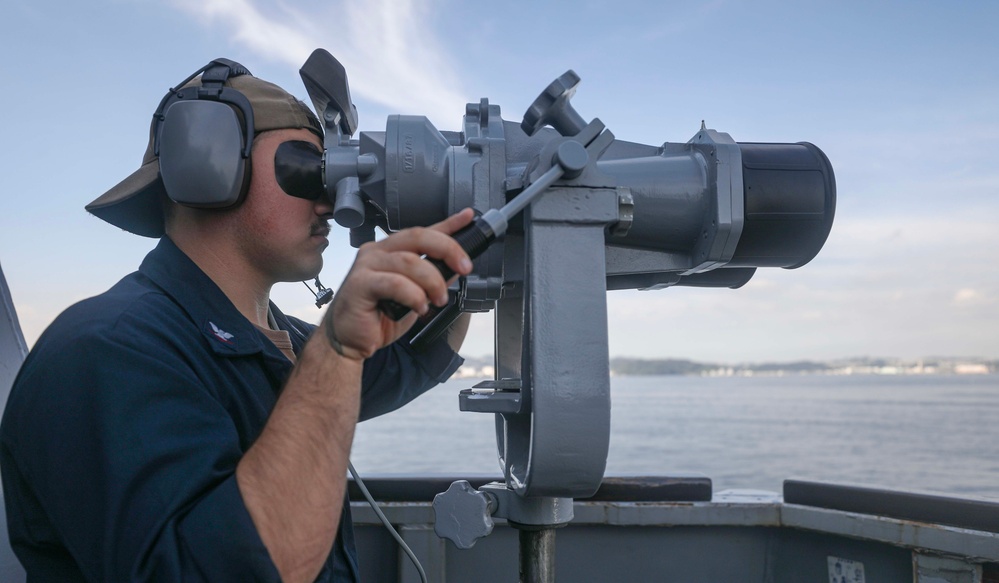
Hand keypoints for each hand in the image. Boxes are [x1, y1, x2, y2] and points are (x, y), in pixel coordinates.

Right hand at [320, 209, 474, 359]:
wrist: (349, 340)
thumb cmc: (376, 316)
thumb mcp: (414, 295)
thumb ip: (432, 278)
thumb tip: (456, 267)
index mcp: (391, 250)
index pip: (424, 231)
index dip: (448, 224)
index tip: (468, 217)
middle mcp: (377, 251)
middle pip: (418, 236)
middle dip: (448, 250)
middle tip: (464, 268)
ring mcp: (366, 265)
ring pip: (410, 261)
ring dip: (432, 281)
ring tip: (437, 300)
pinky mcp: (360, 284)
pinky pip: (395, 283)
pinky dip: (414, 296)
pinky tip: (419, 307)